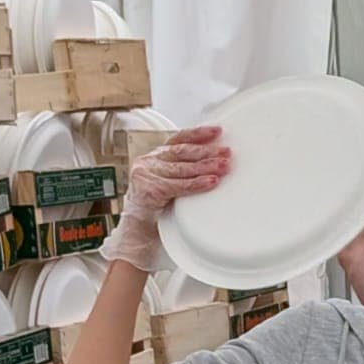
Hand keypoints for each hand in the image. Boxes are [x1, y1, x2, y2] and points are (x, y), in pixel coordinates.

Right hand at [99, 125, 230, 271]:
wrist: (137, 233)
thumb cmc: (156, 209)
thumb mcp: (170, 184)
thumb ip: (183, 172)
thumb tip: (214, 163)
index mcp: (154, 158)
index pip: (177, 140)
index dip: (197, 134)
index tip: (217, 131)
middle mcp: (148, 162)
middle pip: (182, 153)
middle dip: (207, 152)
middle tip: (227, 152)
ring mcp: (145, 175)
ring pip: (182, 168)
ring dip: (206, 167)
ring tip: (224, 166)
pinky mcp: (148, 190)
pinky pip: (178, 185)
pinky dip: (197, 184)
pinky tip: (211, 182)